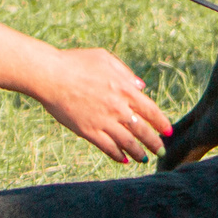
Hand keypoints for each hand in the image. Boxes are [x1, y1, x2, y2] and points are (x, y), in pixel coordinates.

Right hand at [31, 47, 170, 162]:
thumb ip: (125, 73)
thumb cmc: (76, 62)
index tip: (167, 131)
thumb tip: (141, 87)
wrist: (50, 75)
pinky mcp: (88, 131)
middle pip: (142, 130)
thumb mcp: (105, 58)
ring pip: (127, 142)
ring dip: (138, 152)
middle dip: (154, 142)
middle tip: (161, 150)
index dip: (161, 122)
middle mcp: (117, 107)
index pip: (150, 110)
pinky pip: (107, 147)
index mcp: (124, 88)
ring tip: (145, 159)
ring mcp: (103, 120)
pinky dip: (117, 155)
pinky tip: (123, 159)